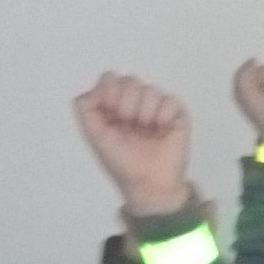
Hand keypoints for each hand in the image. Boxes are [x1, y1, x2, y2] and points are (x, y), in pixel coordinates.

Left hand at [74, 73, 195, 218]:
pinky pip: (169, 101)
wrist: (149, 184)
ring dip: (144, 115)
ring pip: (149, 90)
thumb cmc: (122, 162)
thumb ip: (86, 109)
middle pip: (129, 80)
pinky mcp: (176, 113)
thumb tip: (96, 88)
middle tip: (129, 127)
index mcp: (114, 105)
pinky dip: (162, 118)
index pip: (110, 79)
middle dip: (126, 106)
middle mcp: (135, 101)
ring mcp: (156, 106)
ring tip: (146, 133)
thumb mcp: (95, 136)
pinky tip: (161, 132)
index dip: (109, 94)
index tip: (111, 117)